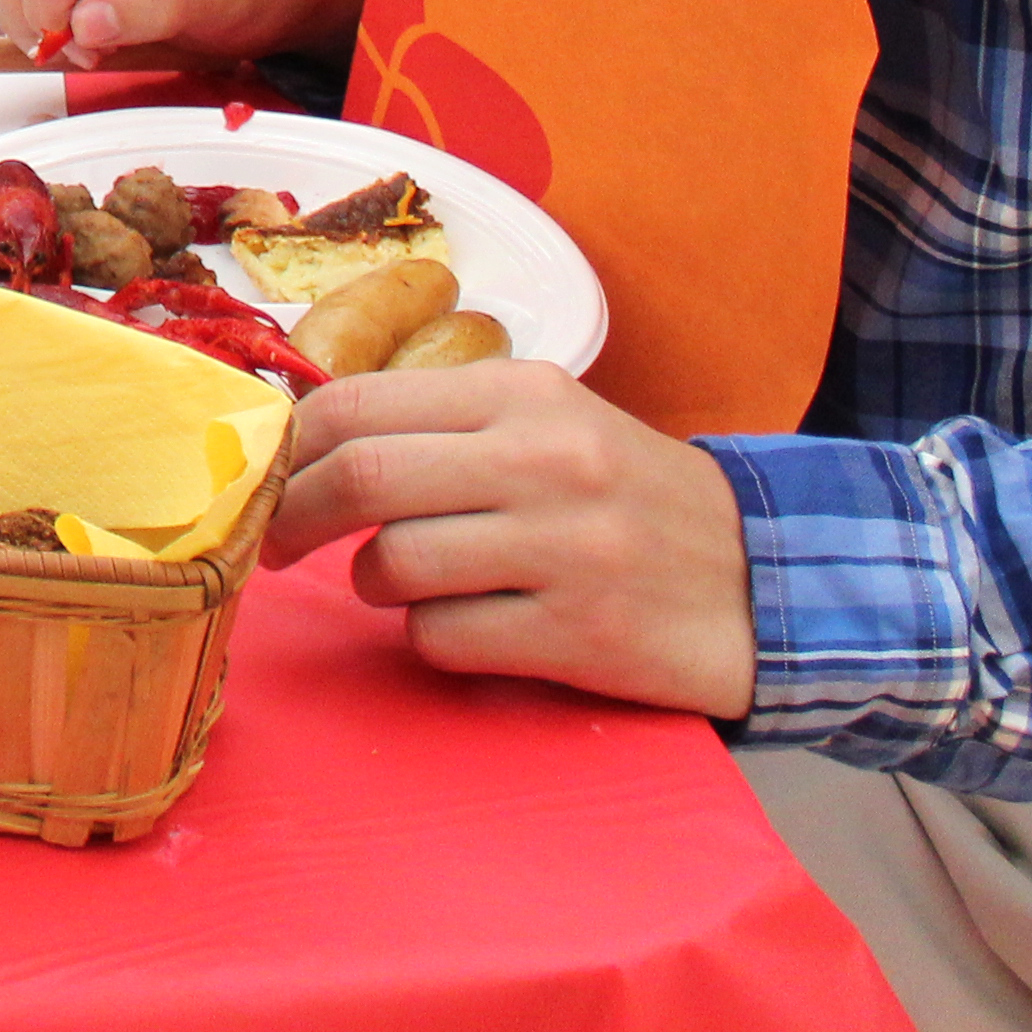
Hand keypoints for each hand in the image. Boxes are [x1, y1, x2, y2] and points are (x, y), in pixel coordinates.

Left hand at [268, 364, 758, 721]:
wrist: (765, 579)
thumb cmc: (628, 498)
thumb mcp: (551, 424)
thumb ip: (442, 423)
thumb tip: (306, 437)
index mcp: (525, 392)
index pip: (358, 403)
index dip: (289, 449)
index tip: (266, 482)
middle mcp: (544, 459)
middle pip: (361, 479)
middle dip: (292, 520)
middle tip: (278, 549)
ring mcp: (564, 549)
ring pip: (392, 566)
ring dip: (374, 586)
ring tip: (409, 586)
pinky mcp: (577, 634)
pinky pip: (443, 639)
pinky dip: (433, 639)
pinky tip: (475, 626)